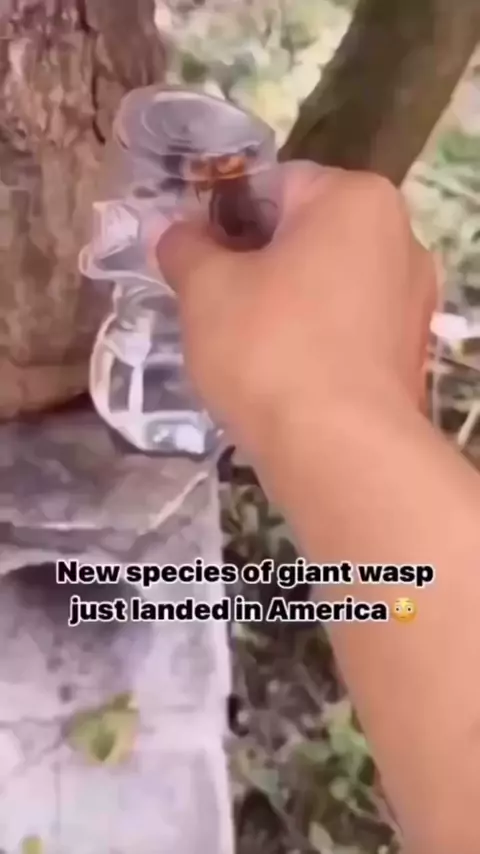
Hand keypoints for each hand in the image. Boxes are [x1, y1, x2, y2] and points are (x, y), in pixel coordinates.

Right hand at [156, 161, 437, 452]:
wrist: (337, 450)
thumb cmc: (268, 348)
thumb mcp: (206, 288)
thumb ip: (184, 247)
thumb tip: (172, 232)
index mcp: (356, 200)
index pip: (273, 185)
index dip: (222, 216)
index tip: (192, 257)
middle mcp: (400, 238)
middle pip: (305, 235)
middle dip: (253, 262)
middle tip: (210, 303)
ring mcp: (410, 299)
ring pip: (326, 284)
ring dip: (281, 302)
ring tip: (241, 343)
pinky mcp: (408, 352)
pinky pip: (347, 327)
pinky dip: (312, 337)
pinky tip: (280, 371)